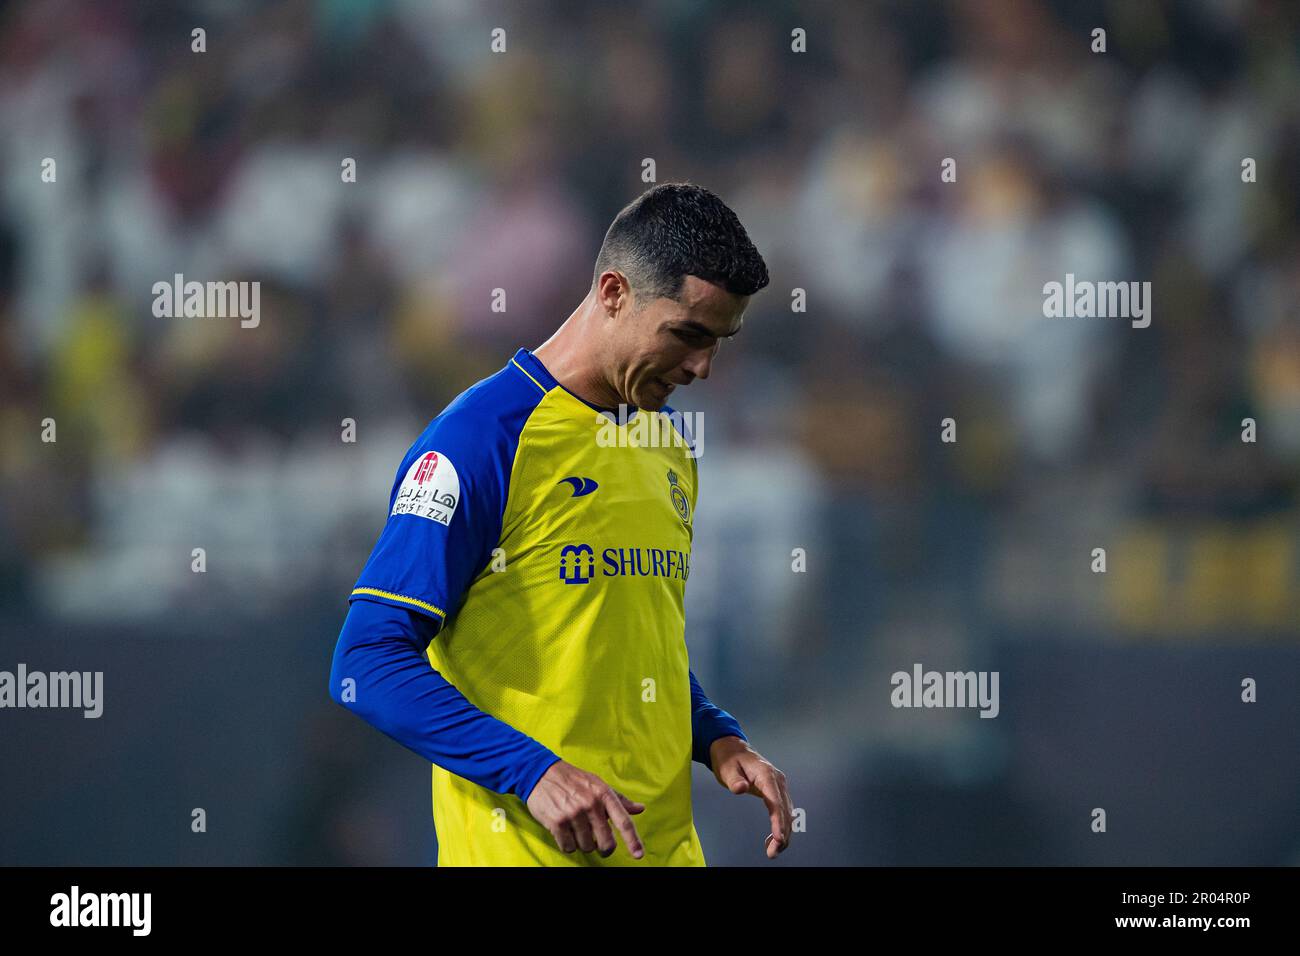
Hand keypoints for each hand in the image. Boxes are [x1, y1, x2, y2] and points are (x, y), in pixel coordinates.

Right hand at [525, 759, 645, 858]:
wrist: (541, 773)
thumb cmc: (573, 780)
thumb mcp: (598, 784)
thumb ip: (619, 799)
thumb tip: (640, 808)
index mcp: (604, 793)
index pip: (624, 821)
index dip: (633, 841)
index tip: (639, 855)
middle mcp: (591, 804)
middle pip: (606, 842)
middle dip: (604, 848)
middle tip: (600, 844)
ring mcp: (574, 814)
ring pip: (587, 846)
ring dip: (583, 843)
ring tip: (577, 829)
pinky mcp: (557, 822)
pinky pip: (569, 847)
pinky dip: (568, 844)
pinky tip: (565, 831)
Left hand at [709, 736, 792, 858]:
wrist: (733, 749)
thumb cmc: (729, 759)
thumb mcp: (726, 769)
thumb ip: (734, 780)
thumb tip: (741, 789)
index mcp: (766, 774)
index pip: (775, 800)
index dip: (778, 820)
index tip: (779, 837)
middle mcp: (777, 780)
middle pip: (784, 810)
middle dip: (782, 833)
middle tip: (773, 852)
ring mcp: (779, 785)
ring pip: (787, 813)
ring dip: (783, 832)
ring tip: (773, 851)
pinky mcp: (776, 791)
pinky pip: (782, 810)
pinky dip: (781, 825)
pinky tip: (774, 839)